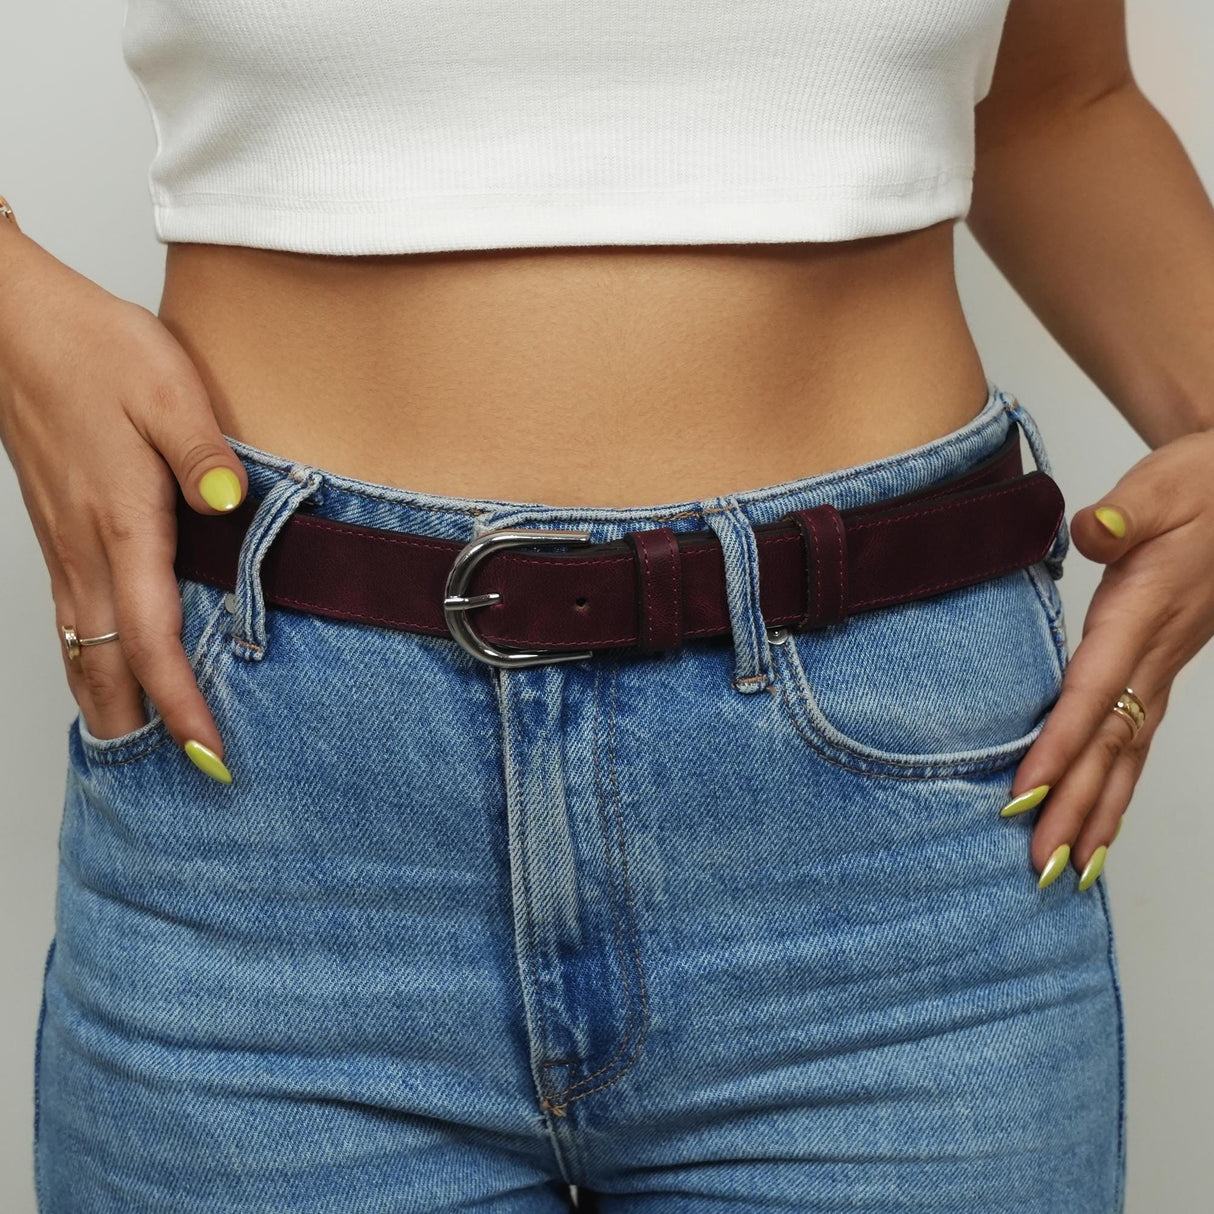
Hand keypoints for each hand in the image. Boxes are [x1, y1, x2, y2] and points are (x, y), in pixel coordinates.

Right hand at [0, 232, 246, 779]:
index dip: (182, 704)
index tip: (210, 754)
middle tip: (185, 775)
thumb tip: (232, 504)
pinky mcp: (56, 531)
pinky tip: (101, 674)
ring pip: (80, 649)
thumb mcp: (167, 386)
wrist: (15, 321)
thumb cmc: (93, 347)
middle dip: (144, 727)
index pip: (153, 640)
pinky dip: (87, 662)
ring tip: (144, 748)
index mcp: (121, 525)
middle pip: (107, 667)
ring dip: (110, 703)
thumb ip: (203, 451)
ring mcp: (63, 545)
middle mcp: (85, 550)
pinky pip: (70, 618)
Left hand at [1000, 427, 1213, 888]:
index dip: (1060, 746)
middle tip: (1040, 865)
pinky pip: (1140, 742)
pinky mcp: (1164, 671)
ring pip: (1129, 754)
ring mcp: (1164, 670)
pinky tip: (1101, 826)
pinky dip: (1120, 789)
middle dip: (1074, 807)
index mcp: (1143, 615)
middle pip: (1110, 744)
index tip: (1027, 795)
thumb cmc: (1202, 485)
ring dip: (1098, 813)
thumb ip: (1127, 514)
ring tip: (1068, 871)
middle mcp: (1154, 655)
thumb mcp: (1163, 486)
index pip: (1094, 693)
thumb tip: (1095, 530)